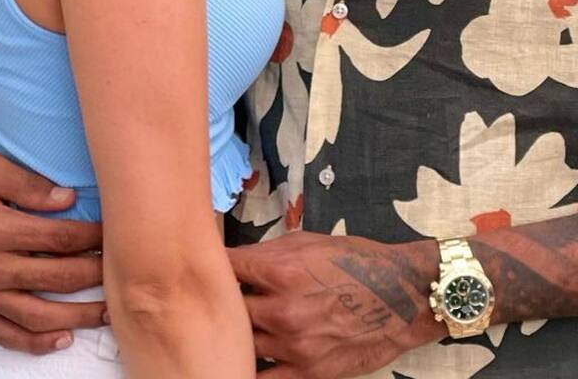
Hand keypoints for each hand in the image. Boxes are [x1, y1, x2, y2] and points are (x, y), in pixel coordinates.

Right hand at [0, 153, 104, 354]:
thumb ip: (27, 183)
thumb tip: (68, 199)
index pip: (59, 238)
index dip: (93, 236)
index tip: (116, 231)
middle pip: (57, 277)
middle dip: (95, 274)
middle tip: (124, 269)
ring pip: (37, 314)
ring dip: (77, 316)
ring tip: (108, 313)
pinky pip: (6, 334)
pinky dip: (36, 343)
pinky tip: (64, 339)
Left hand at [228, 231, 441, 377]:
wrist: (401, 297)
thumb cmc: (356, 262)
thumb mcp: (309, 242)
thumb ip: (269, 253)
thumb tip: (239, 260)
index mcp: (279, 270)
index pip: (225, 268)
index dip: (212, 266)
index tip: (205, 266)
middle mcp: (281, 309)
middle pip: (227, 309)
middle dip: (221, 301)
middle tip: (216, 298)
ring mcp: (292, 345)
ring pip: (242, 344)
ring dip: (236, 334)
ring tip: (230, 329)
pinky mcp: (306, 372)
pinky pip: (264, 378)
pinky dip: (251, 368)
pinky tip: (243, 361)